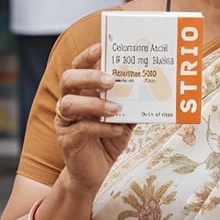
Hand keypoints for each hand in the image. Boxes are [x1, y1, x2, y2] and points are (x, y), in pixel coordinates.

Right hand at [54, 43, 133, 193]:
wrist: (94, 172)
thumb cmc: (108, 138)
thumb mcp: (124, 117)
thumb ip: (131, 101)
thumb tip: (153, 85)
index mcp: (82, 91)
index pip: (78, 66)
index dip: (88, 55)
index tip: (103, 46)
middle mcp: (69, 102)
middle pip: (69, 79)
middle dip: (90, 76)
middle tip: (111, 80)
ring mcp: (66, 122)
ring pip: (70, 104)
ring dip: (95, 104)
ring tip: (116, 108)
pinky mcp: (68, 141)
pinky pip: (81, 130)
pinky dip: (101, 128)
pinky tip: (118, 129)